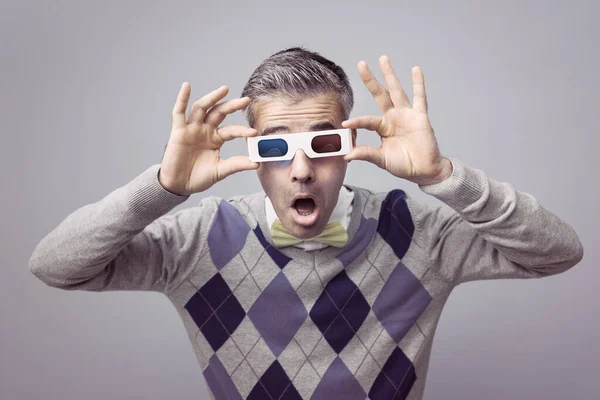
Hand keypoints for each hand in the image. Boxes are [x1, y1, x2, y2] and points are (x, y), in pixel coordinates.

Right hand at [158, 83, 258, 195]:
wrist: (179, 185)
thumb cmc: (198, 177)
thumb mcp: (220, 171)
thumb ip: (236, 164)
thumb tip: (257, 163)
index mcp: (215, 139)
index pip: (231, 131)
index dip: (242, 131)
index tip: (254, 133)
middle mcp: (204, 130)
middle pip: (219, 113)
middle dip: (232, 106)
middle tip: (246, 100)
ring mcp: (191, 129)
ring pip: (202, 108)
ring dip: (212, 98)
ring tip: (224, 89)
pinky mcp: (178, 131)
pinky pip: (178, 112)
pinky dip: (181, 99)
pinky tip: (186, 86)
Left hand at [342, 55, 451, 185]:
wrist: (424, 170)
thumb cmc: (404, 165)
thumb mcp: (382, 160)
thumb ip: (367, 154)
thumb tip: (347, 155)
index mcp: (383, 127)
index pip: (367, 121)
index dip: (356, 122)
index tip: (345, 124)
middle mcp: (393, 117)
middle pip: (379, 94)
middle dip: (370, 80)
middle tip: (361, 64)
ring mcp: (406, 115)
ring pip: (396, 90)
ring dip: (390, 75)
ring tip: (383, 59)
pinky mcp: (420, 116)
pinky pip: (420, 97)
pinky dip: (419, 83)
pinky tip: (416, 70)